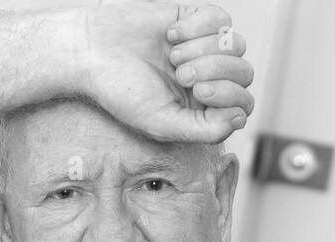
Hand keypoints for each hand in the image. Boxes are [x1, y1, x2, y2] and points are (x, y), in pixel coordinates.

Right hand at [80, 2, 254, 143]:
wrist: (90, 51)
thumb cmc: (122, 93)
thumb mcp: (163, 124)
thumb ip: (205, 131)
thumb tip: (240, 118)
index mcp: (205, 109)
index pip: (243, 104)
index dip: (229, 95)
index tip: (196, 90)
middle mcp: (210, 78)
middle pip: (244, 73)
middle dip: (215, 71)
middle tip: (180, 73)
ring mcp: (204, 48)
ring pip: (236, 45)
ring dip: (204, 49)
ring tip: (173, 55)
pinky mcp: (194, 19)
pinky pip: (221, 18)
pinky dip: (199, 25)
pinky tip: (172, 34)